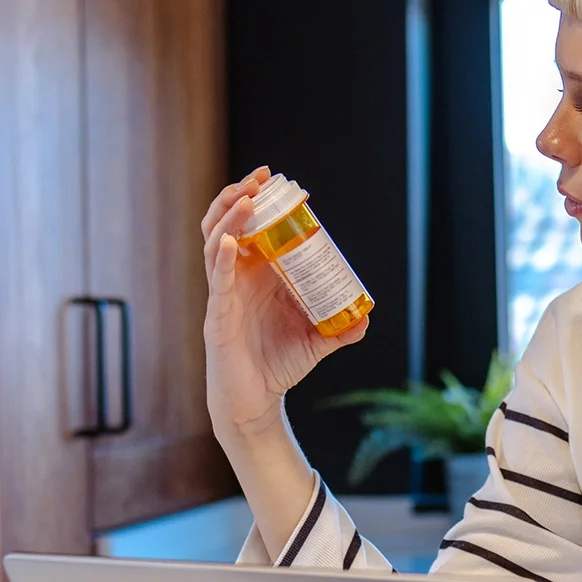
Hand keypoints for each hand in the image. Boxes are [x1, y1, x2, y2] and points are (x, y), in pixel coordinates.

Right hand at [201, 168, 366, 450]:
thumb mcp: (314, 342)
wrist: (256, 403)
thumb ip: (338, 330)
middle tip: (260, 178)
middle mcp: (235, 281)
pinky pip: (217, 284)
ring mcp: (223, 296)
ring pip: (215, 245)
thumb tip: (366, 317)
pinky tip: (231, 242)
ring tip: (245, 197)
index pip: (253, 230)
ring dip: (229, 218)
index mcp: (255, 278)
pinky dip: (222, 261)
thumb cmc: (277, 366)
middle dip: (239, 197)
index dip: (263, 204)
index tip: (286, 186)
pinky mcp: (218, 318)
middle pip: (227, 226)